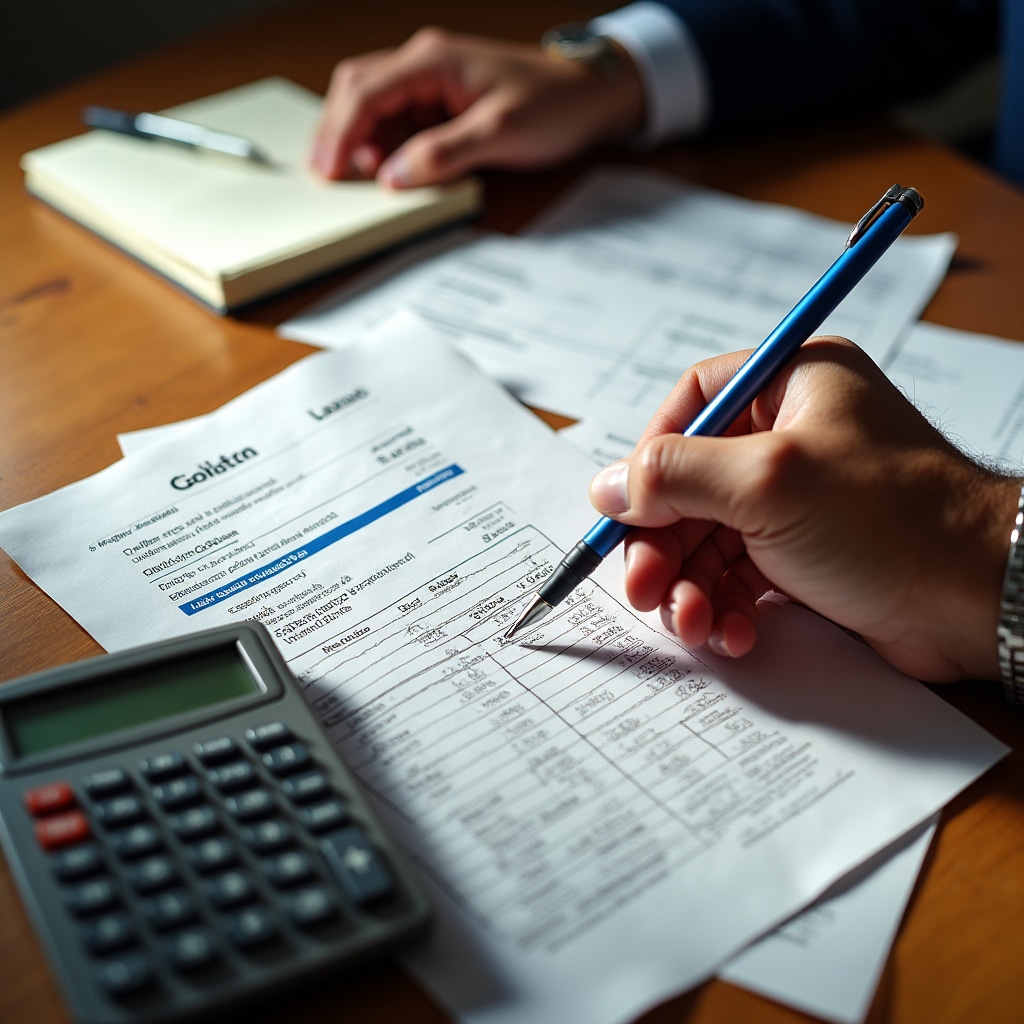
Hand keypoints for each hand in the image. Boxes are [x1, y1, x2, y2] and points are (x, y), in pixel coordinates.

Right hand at [310, 28, 644, 186]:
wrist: (589, 96)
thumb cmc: (553, 105)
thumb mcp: (499, 134)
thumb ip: (443, 155)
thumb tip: (393, 175)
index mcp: (432, 60)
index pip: (365, 92)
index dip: (340, 134)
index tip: (327, 171)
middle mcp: (424, 63)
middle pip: (357, 90)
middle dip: (337, 133)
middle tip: (327, 177)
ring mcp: (431, 81)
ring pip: (373, 106)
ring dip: (361, 142)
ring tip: (362, 179)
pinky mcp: (441, 102)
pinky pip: (398, 121)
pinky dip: (385, 146)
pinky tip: (390, 169)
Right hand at [589, 337, 1020, 682]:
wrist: (976, 600)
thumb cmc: (890, 520)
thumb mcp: (767, 482)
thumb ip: (673, 476)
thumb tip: (606, 487)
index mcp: (790, 386)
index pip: (692, 404)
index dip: (650, 457)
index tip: (626, 507)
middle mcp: (790, 436)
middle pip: (689, 484)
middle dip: (663, 544)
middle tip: (644, 588)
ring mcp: (797, 498)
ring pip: (707, 538)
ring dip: (690, 586)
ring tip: (695, 624)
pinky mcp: (803, 553)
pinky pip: (737, 574)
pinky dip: (725, 605)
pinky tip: (732, 633)